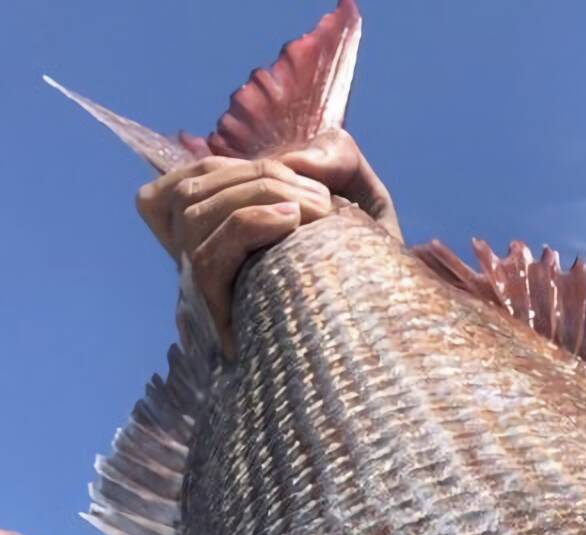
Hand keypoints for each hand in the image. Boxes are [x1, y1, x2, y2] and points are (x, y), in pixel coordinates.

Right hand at [135, 133, 397, 359]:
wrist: (392, 326)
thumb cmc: (370, 262)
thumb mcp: (360, 195)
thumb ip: (334, 157)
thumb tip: (296, 161)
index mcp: (223, 230)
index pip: (196, 179)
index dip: (239, 166)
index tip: (299, 179)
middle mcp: (201, 258)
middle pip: (193, 190)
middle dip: (259, 178)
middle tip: (323, 201)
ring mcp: (202, 289)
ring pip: (194, 214)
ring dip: (257, 195)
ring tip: (316, 210)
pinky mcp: (215, 317)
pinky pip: (207, 257)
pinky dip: (248, 225)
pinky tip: (290, 222)